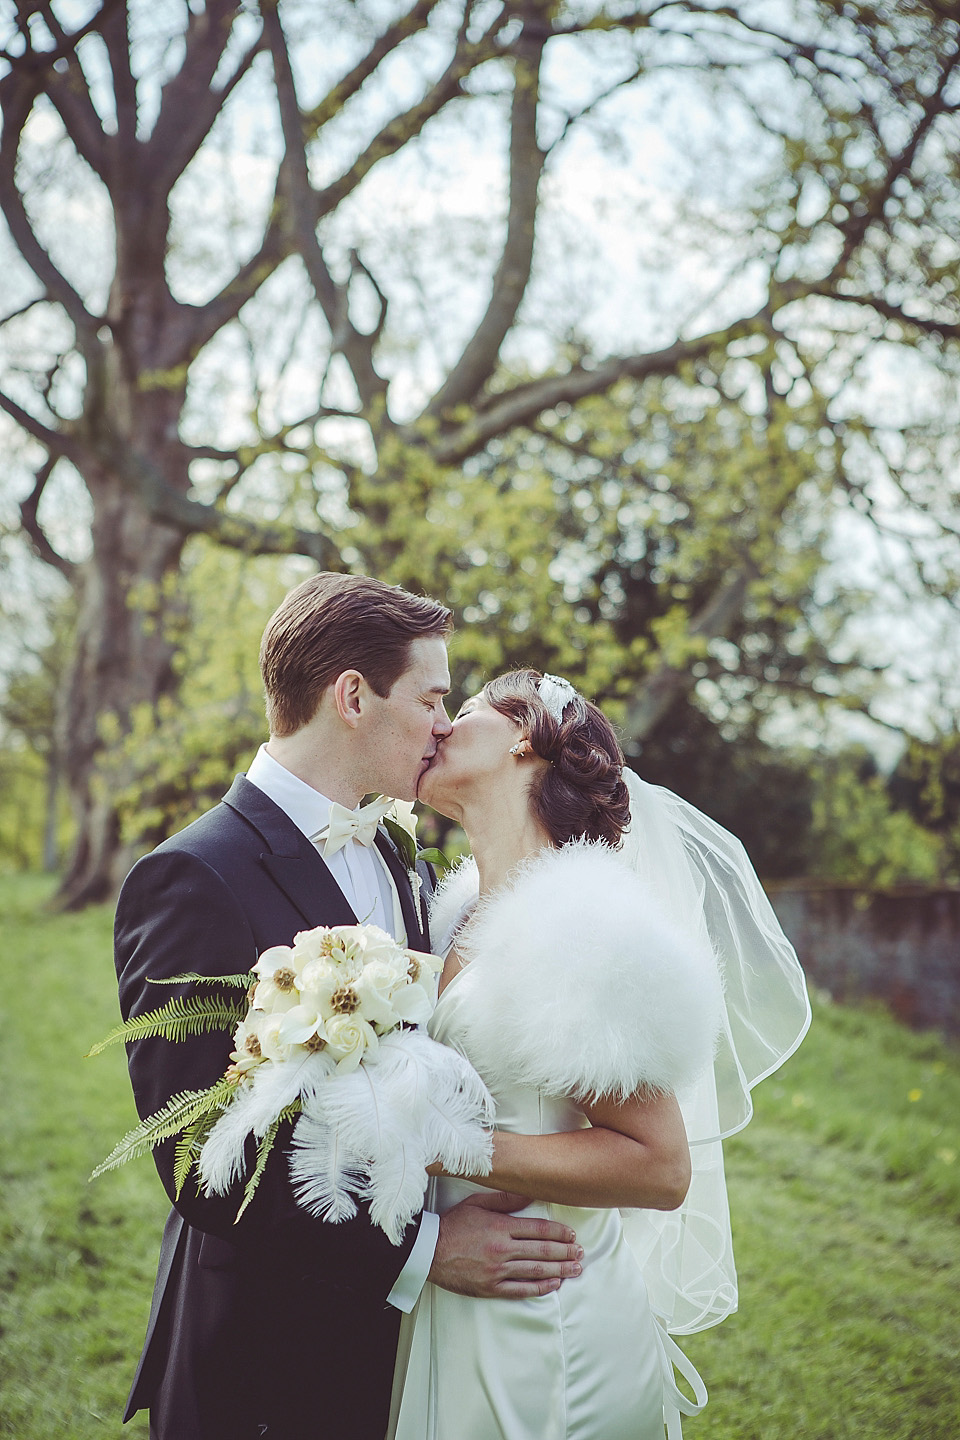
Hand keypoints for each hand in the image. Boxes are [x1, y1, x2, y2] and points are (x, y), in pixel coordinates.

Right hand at [429, 1190, 582, 1298]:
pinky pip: (520, 1289)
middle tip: (581, 1253)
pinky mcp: (490, 1288)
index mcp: (500, 1227)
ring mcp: (497, 1271)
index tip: (572, 1235)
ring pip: (535, 1271)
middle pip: (542, 1251)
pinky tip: (554, 1284)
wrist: (428, 1251)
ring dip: (559, 1270)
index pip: (538, 1230)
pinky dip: (540, 1288)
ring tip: (576, 1269)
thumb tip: (531, 1193)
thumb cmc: (453, 1224)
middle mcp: (501, 1249)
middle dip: (565, 1252)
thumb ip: (506, 1199)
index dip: (558, 1233)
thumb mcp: (477, 1203)